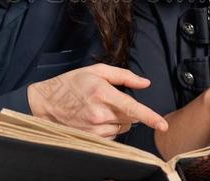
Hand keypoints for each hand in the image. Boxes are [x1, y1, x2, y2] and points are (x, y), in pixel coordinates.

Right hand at [27, 63, 168, 138]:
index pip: (132, 108)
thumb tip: (145, 83)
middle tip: (110, 100)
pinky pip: (111, 136)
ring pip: (121, 128)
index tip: (163, 125)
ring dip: (117, 120)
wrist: (46, 102)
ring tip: (98, 109)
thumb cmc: (71, 84)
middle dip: (126, 111)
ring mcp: (94, 129)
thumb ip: (124, 76)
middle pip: (130, 118)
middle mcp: (100, 113)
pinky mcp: (91, 138)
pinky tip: (95, 119)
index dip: (150, 117)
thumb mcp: (97, 71)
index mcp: (103, 93)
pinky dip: (109, 128)